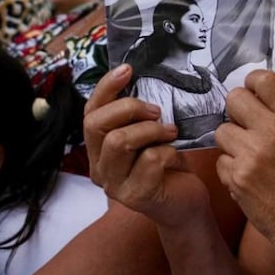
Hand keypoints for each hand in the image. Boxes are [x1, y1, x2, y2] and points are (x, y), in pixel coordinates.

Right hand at [84, 64, 209, 226]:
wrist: (184, 204)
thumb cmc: (166, 166)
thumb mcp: (149, 135)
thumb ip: (138, 117)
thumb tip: (140, 79)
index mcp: (98, 149)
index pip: (90, 112)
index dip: (105, 88)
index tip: (127, 69)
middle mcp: (98, 167)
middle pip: (96, 125)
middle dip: (129, 109)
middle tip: (157, 112)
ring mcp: (114, 184)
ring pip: (120, 141)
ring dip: (151, 130)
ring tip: (170, 132)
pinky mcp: (135, 196)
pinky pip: (149, 160)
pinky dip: (167, 151)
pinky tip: (174, 157)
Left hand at [213, 70, 274, 248]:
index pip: (264, 80)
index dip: (254, 83)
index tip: (254, 93)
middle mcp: (269, 132)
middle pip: (234, 99)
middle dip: (238, 110)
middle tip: (246, 124)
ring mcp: (249, 155)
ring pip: (222, 130)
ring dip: (231, 141)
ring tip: (247, 154)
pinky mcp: (235, 177)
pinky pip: (220, 160)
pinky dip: (230, 166)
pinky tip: (246, 174)